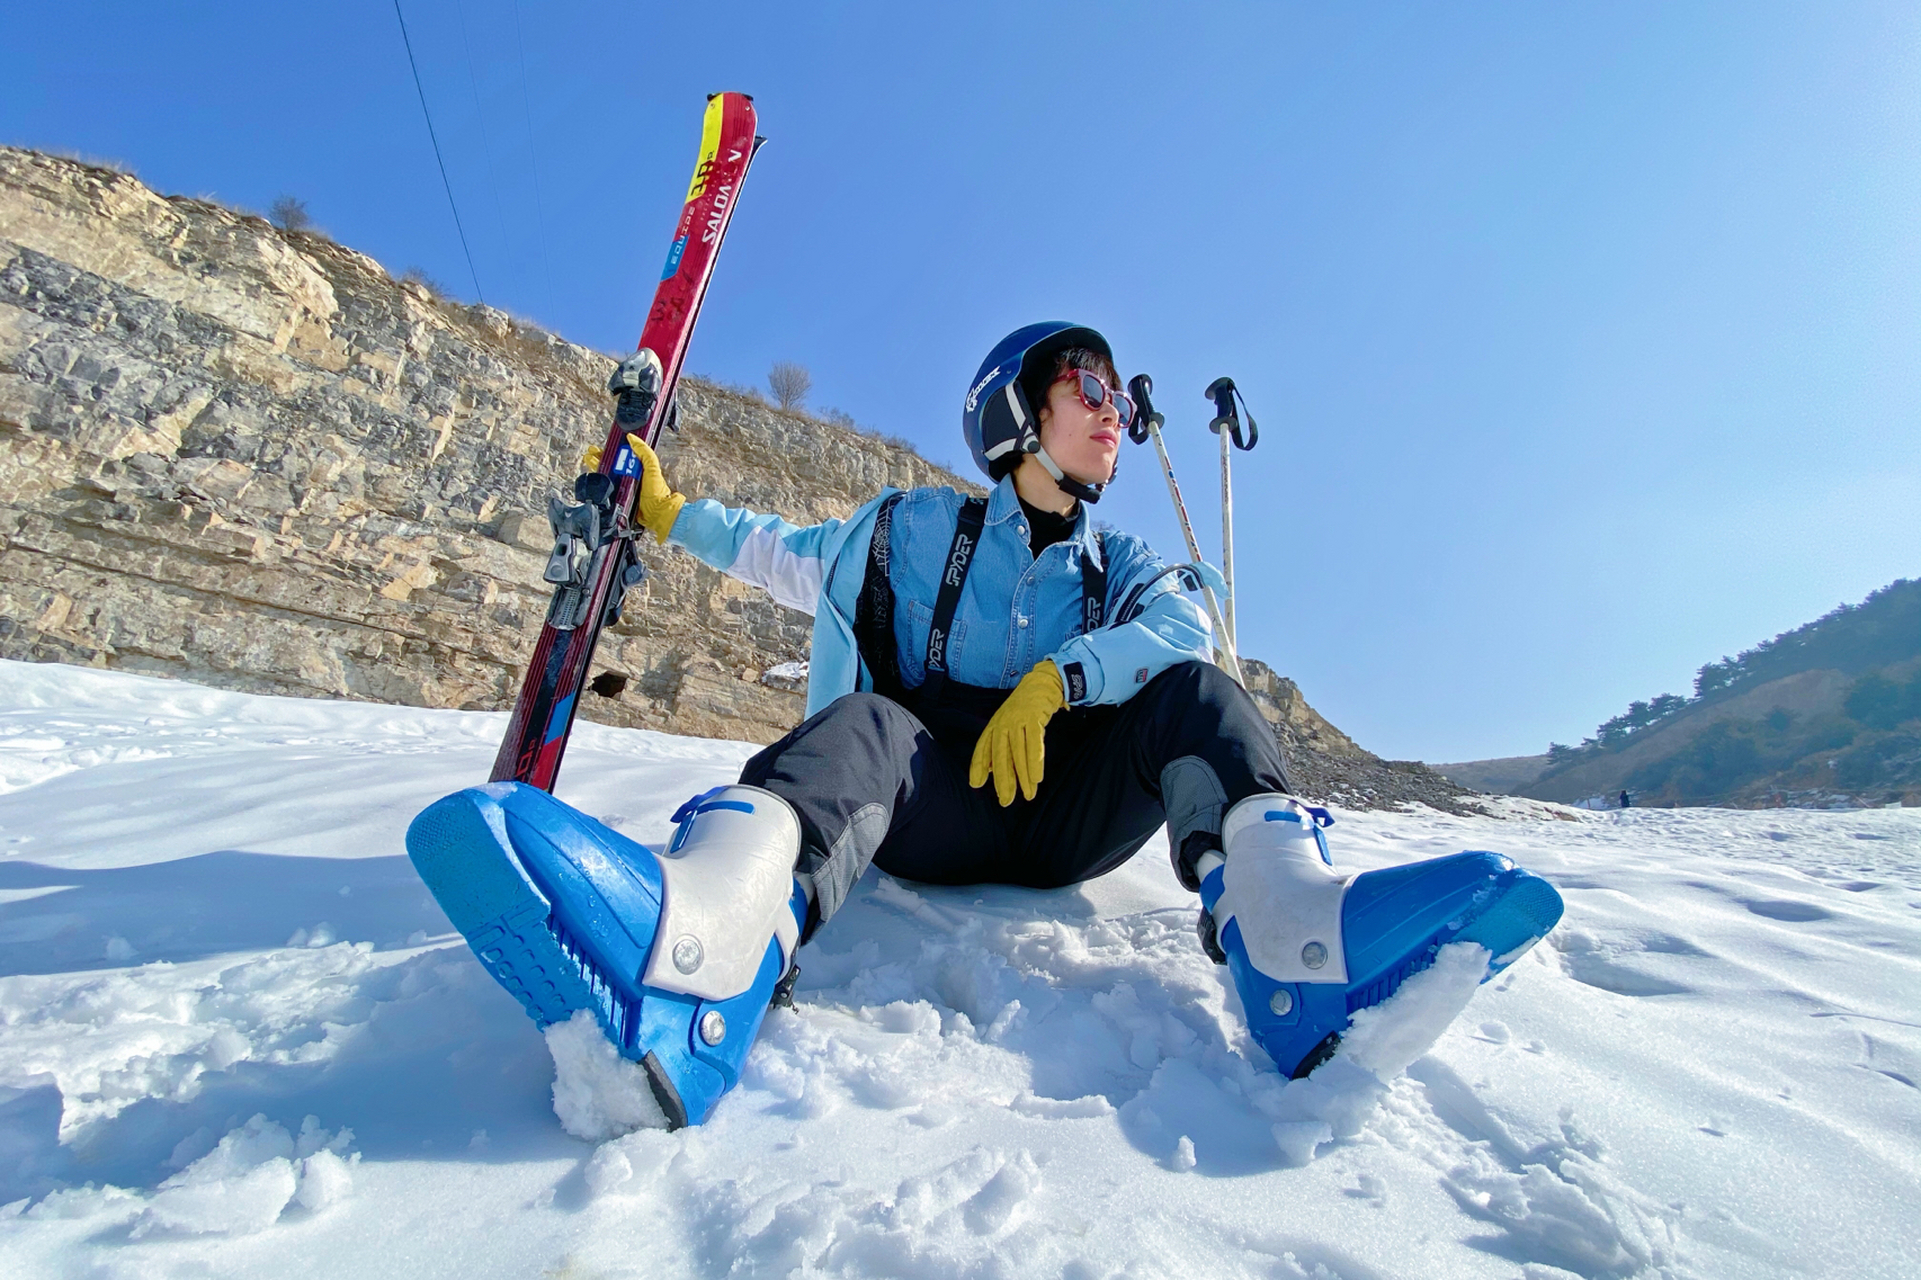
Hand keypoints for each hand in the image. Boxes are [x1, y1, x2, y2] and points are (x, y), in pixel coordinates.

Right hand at [581, 431, 685, 544]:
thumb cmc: (657, 491)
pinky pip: (607, 488)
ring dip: (596, 468)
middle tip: (589, 454)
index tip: (600, 447)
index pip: (620, 456)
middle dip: (599, 458)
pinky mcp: (619, 497)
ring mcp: (623, 487)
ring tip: (588, 461)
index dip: (609, 451)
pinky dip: (599, 483)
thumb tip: (631, 437)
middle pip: (610, 464)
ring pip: (606, 475)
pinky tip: (592, 478)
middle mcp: (629, 476)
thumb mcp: (652, 467)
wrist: (656, 513)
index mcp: (637, 467)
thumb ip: (644, 452)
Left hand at [969, 661, 1066, 806]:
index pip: (983, 747)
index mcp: (995, 725)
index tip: (976, 784)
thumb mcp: (1008, 724)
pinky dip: (1036, 761)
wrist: (1042, 682)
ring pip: (1019, 753)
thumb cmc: (1025, 708)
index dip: (979, 766)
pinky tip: (1037, 778)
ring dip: (1024, 776)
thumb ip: (999, 746)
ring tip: (1028, 795)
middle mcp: (1003, 723)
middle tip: (1006, 800)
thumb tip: (990, 770)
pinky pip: (1035, 743)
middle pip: (1001, 755)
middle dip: (1003, 779)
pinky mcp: (1035, 718)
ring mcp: (1018, 720)